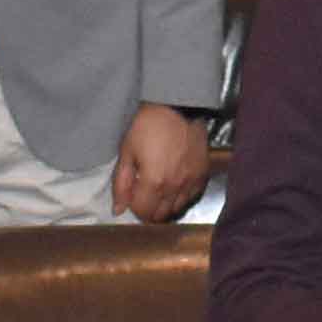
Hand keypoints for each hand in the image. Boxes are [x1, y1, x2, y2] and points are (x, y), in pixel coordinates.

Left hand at [114, 102, 213, 222]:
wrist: (178, 106)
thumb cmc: (148, 126)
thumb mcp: (127, 152)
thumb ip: (121, 184)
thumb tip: (118, 210)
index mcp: (153, 182)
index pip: (142, 212)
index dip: (133, 207)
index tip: (131, 195)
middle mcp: (174, 187)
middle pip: (160, 215)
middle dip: (148, 209)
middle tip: (143, 194)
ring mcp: (191, 182)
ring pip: (176, 208)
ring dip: (165, 204)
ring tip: (159, 188)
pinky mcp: (202, 174)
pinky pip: (192, 196)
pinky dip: (181, 195)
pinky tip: (174, 183)